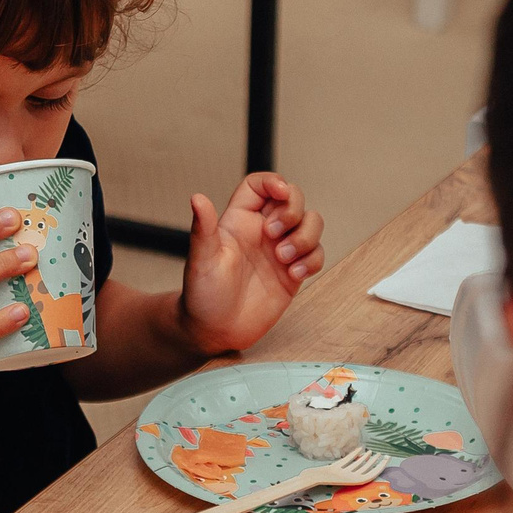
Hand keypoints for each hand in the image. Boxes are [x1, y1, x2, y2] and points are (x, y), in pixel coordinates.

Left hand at [178, 173, 322, 356]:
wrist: (215, 331)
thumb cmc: (203, 296)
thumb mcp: (202, 261)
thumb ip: (203, 229)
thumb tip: (197, 198)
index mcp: (238, 220)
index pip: (259, 186)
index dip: (273, 181)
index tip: (280, 192)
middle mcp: (262, 231)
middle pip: (293, 198)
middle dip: (293, 210)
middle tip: (275, 234)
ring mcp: (280, 250)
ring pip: (311, 223)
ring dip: (306, 236)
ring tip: (285, 258)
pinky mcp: (293, 272)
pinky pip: (316, 254)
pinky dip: (312, 260)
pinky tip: (294, 275)